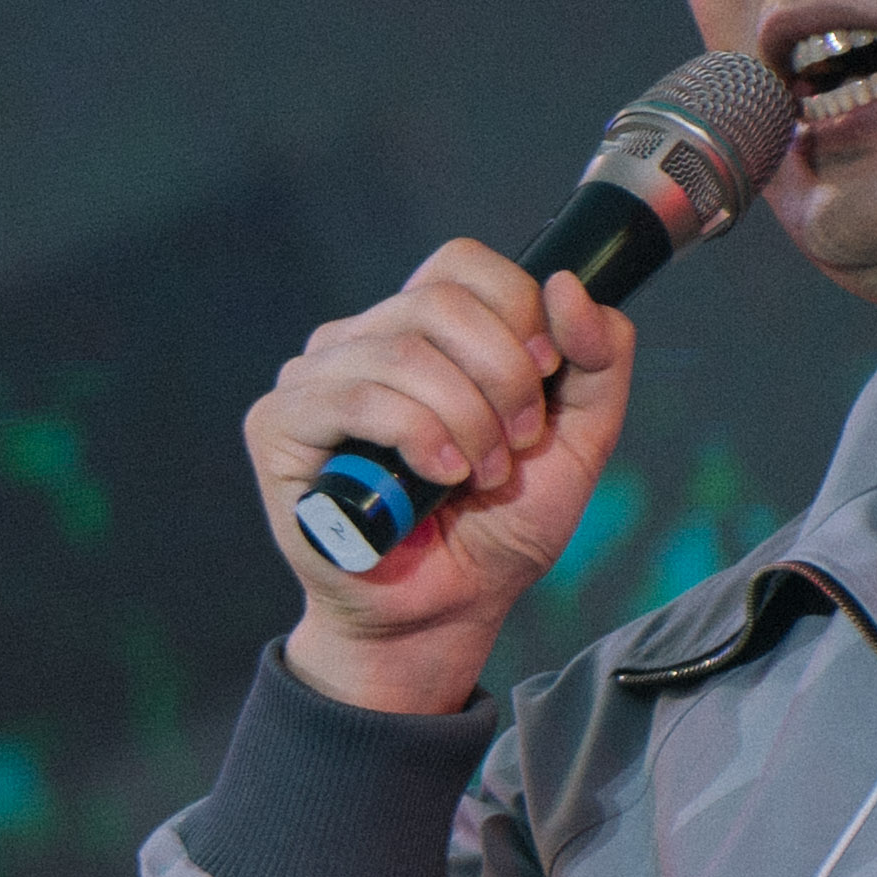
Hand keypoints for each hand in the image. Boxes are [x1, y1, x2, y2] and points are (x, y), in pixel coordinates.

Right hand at [246, 244, 633, 716]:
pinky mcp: (279, 426)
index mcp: (421, 331)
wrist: (446, 611)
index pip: (460, 264)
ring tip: (478, 475)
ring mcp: (312, 379)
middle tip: (516, 445)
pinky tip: (438, 477)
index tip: (546, 378)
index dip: (516, 309)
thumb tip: (564, 284)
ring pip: (402, 352)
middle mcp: (359, 341)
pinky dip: (416, 435)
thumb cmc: (496, 528)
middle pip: (438, 303)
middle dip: (503, 377)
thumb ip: (597, 360)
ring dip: (465, 418)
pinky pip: (354, 398)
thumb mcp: (578, 440)